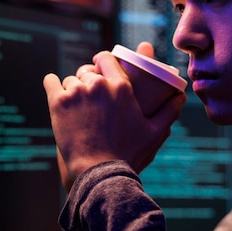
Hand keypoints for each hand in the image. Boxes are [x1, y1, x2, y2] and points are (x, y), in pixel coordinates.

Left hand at [43, 42, 185, 190]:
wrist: (98, 172)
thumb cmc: (128, 153)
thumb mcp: (154, 132)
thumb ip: (169, 111)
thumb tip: (181, 96)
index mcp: (120, 86)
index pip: (105, 57)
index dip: (102, 62)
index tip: (100, 69)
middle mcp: (97, 84)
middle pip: (87, 71)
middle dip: (88, 80)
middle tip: (90, 97)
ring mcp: (76, 93)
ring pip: (70, 80)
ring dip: (72, 89)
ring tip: (76, 105)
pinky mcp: (57, 103)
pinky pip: (50, 82)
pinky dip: (51, 84)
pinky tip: (54, 87)